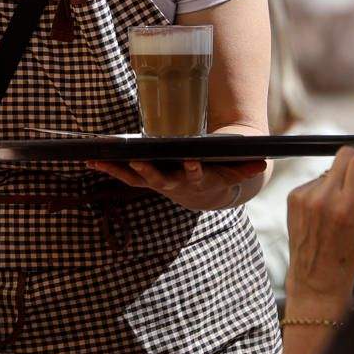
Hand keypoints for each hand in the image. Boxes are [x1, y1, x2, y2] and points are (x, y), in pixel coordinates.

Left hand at [86, 158, 267, 211]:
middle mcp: (175, 184)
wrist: (204, 193)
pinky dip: (109, 168)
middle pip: (160, 179)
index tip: (191, 161)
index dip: (194, 169)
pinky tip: (90, 160)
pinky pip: (124, 175)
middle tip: (138, 162)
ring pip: (137, 178)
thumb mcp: (234, 171)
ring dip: (119, 170)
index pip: (197, 175)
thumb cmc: (218, 173)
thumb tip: (263, 162)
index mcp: (197, 180)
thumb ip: (245, 167)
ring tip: (99, 160)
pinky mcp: (145, 179)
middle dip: (149, 171)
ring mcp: (157, 183)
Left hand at [285, 146, 353, 315]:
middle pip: (342, 157)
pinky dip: (325, 189)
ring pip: (330, 170)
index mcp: (345, 208)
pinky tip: (328, 210)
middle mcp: (322, 199)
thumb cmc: (348, 259)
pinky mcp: (293, 198)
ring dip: (341, 179)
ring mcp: (304, 197)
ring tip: (345, 205)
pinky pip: (315, 181)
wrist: (315, 277)